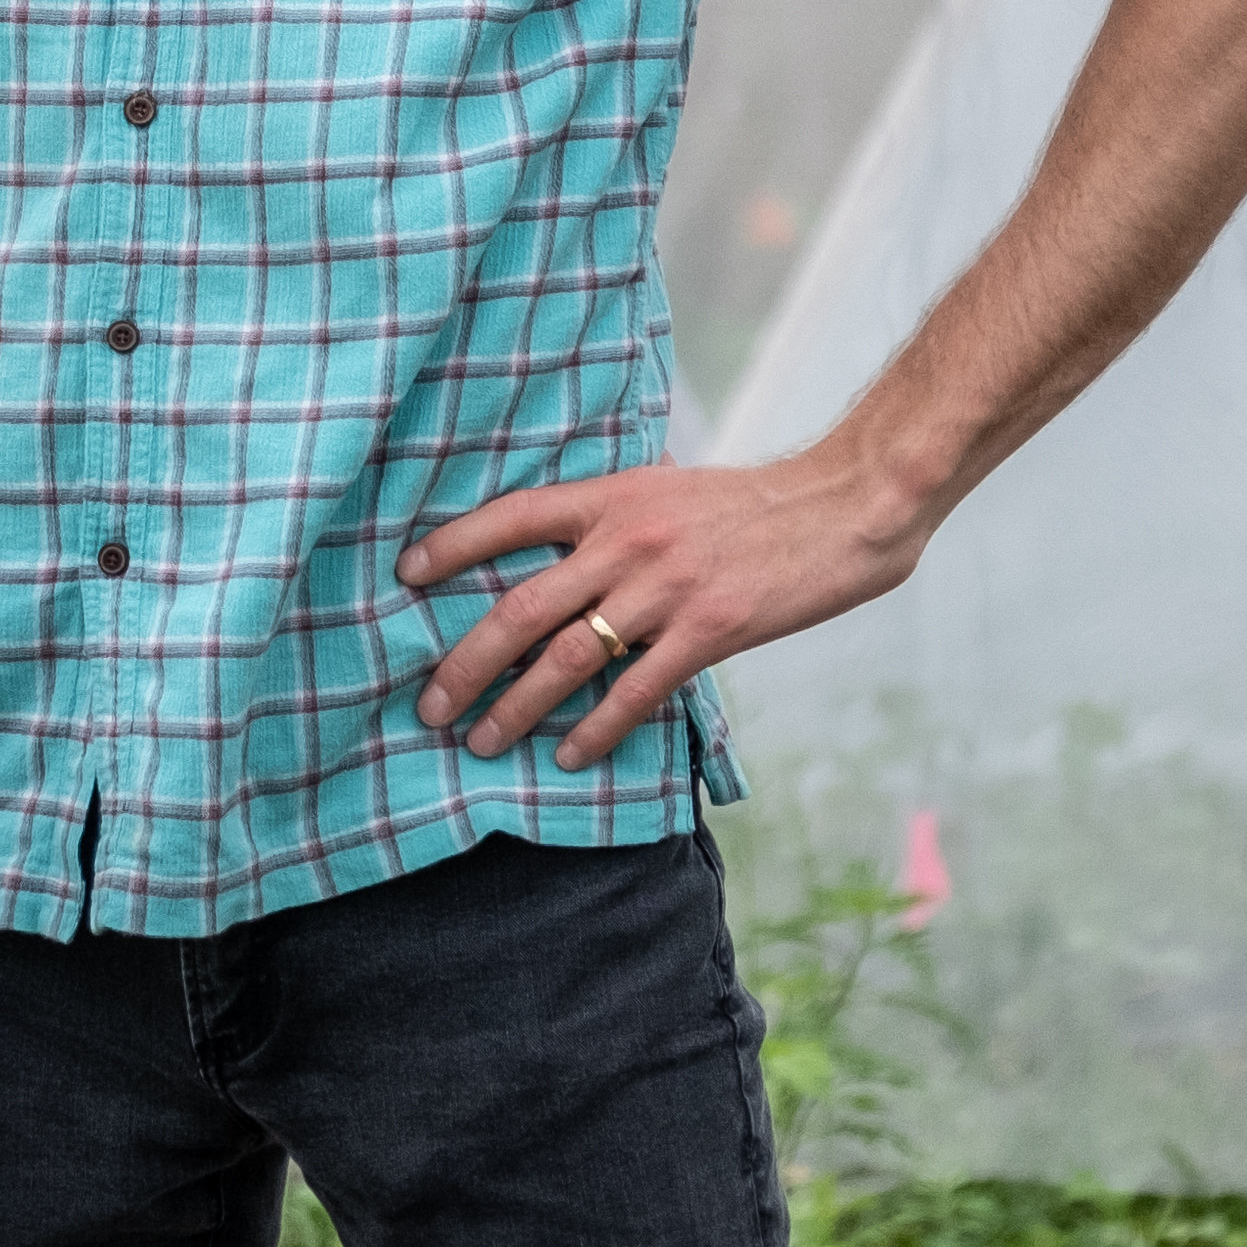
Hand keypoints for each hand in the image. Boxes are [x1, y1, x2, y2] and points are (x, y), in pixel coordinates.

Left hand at [401, 450, 934, 768]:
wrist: (842, 507)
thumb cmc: (754, 504)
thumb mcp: (670, 491)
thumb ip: (617, 519)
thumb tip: (565, 550)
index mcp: (613, 497)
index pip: (512, 516)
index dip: (453, 545)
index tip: (404, 574)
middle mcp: (628, 540)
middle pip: (522, 607)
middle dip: (467, 660)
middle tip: (428, 702)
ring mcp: (667, 588)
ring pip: (567, 657)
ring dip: (517, 706)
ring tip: (482, 741)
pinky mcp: (710, 630)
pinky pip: (637, 690)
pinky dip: (597, 729)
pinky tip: (569, 756)